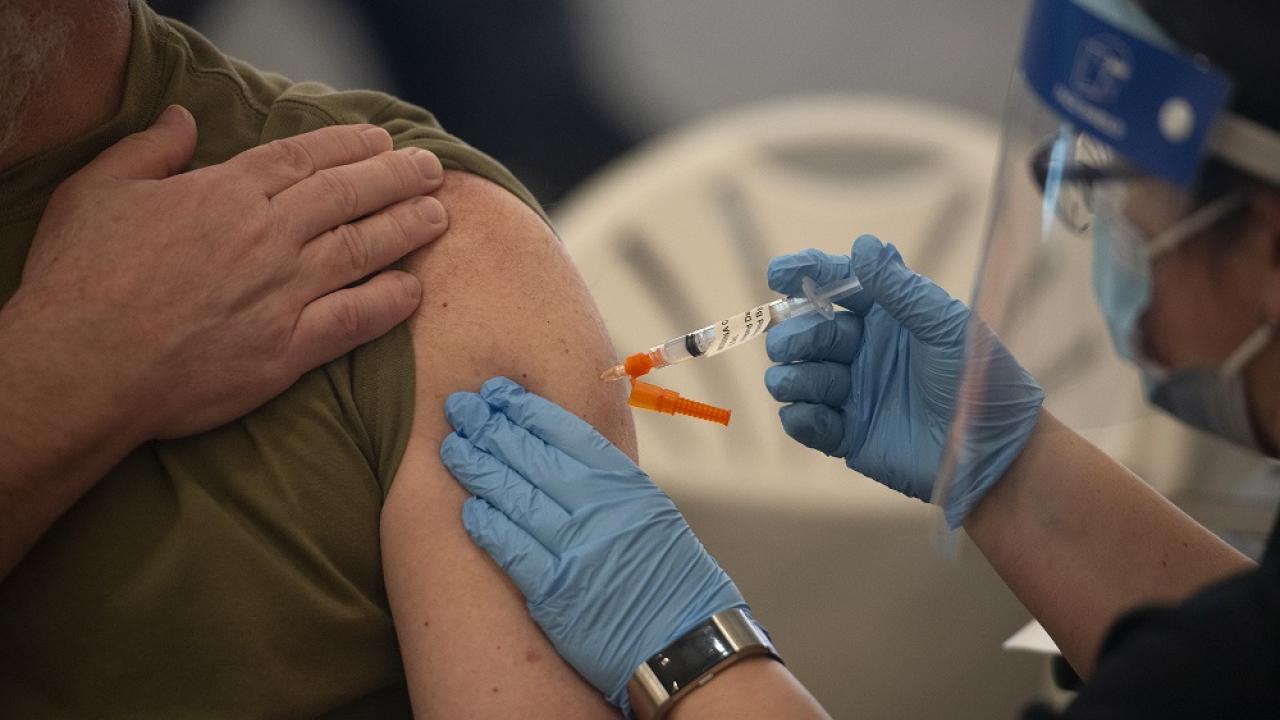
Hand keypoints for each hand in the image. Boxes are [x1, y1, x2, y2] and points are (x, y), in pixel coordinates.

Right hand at [7, 104, 447, 440]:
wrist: (81, 367)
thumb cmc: (81, 279)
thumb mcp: (97, 191)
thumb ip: (148, 149)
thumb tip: (183, 118)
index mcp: (225, 194)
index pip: (304, 159)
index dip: (349, 146)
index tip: (381, 141)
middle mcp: (266, 237)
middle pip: (348, 196)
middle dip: (397, 178)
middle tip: (432, 170)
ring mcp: (282, 294)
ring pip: (363, 250)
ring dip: (407, 229)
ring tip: (440, 216)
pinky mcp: (287, 351)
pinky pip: (354, 321)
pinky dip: (389, 304)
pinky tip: (415, 291)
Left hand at [440, 377, 746, 713]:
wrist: (687, 639)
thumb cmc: (672, 577)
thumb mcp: (651, 510)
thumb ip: (609, 481)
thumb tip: (563, 450)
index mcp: (623, 484)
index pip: (565, 432)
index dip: (524, 409)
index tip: (497, 394)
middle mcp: (598, 509)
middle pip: (531, 457)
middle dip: (490, 428)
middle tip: (460, 408)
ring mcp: (575, 549)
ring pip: (514, 496)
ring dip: (478, 469)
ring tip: (453, 448)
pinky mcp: (555, 592)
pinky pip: (513, 549)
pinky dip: (488, 526)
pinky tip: (468, 507)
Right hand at [764, 235, 1043, 525]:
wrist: (995, 451)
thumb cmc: (982, 379)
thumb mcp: (946, 328)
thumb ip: (902, 290)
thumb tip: (864, 243)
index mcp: (884, 317)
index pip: (836, 286)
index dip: (805, 274)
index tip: (778, 274)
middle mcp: (861, 350)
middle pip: (808, 332)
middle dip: (795, 334)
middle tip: (790, 344)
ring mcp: (852, 392)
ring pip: (798, 376)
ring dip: (792, 376)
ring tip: (802, 383)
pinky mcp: (847, 434)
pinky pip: (807, 422)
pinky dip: (800, 418)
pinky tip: (810, 416)